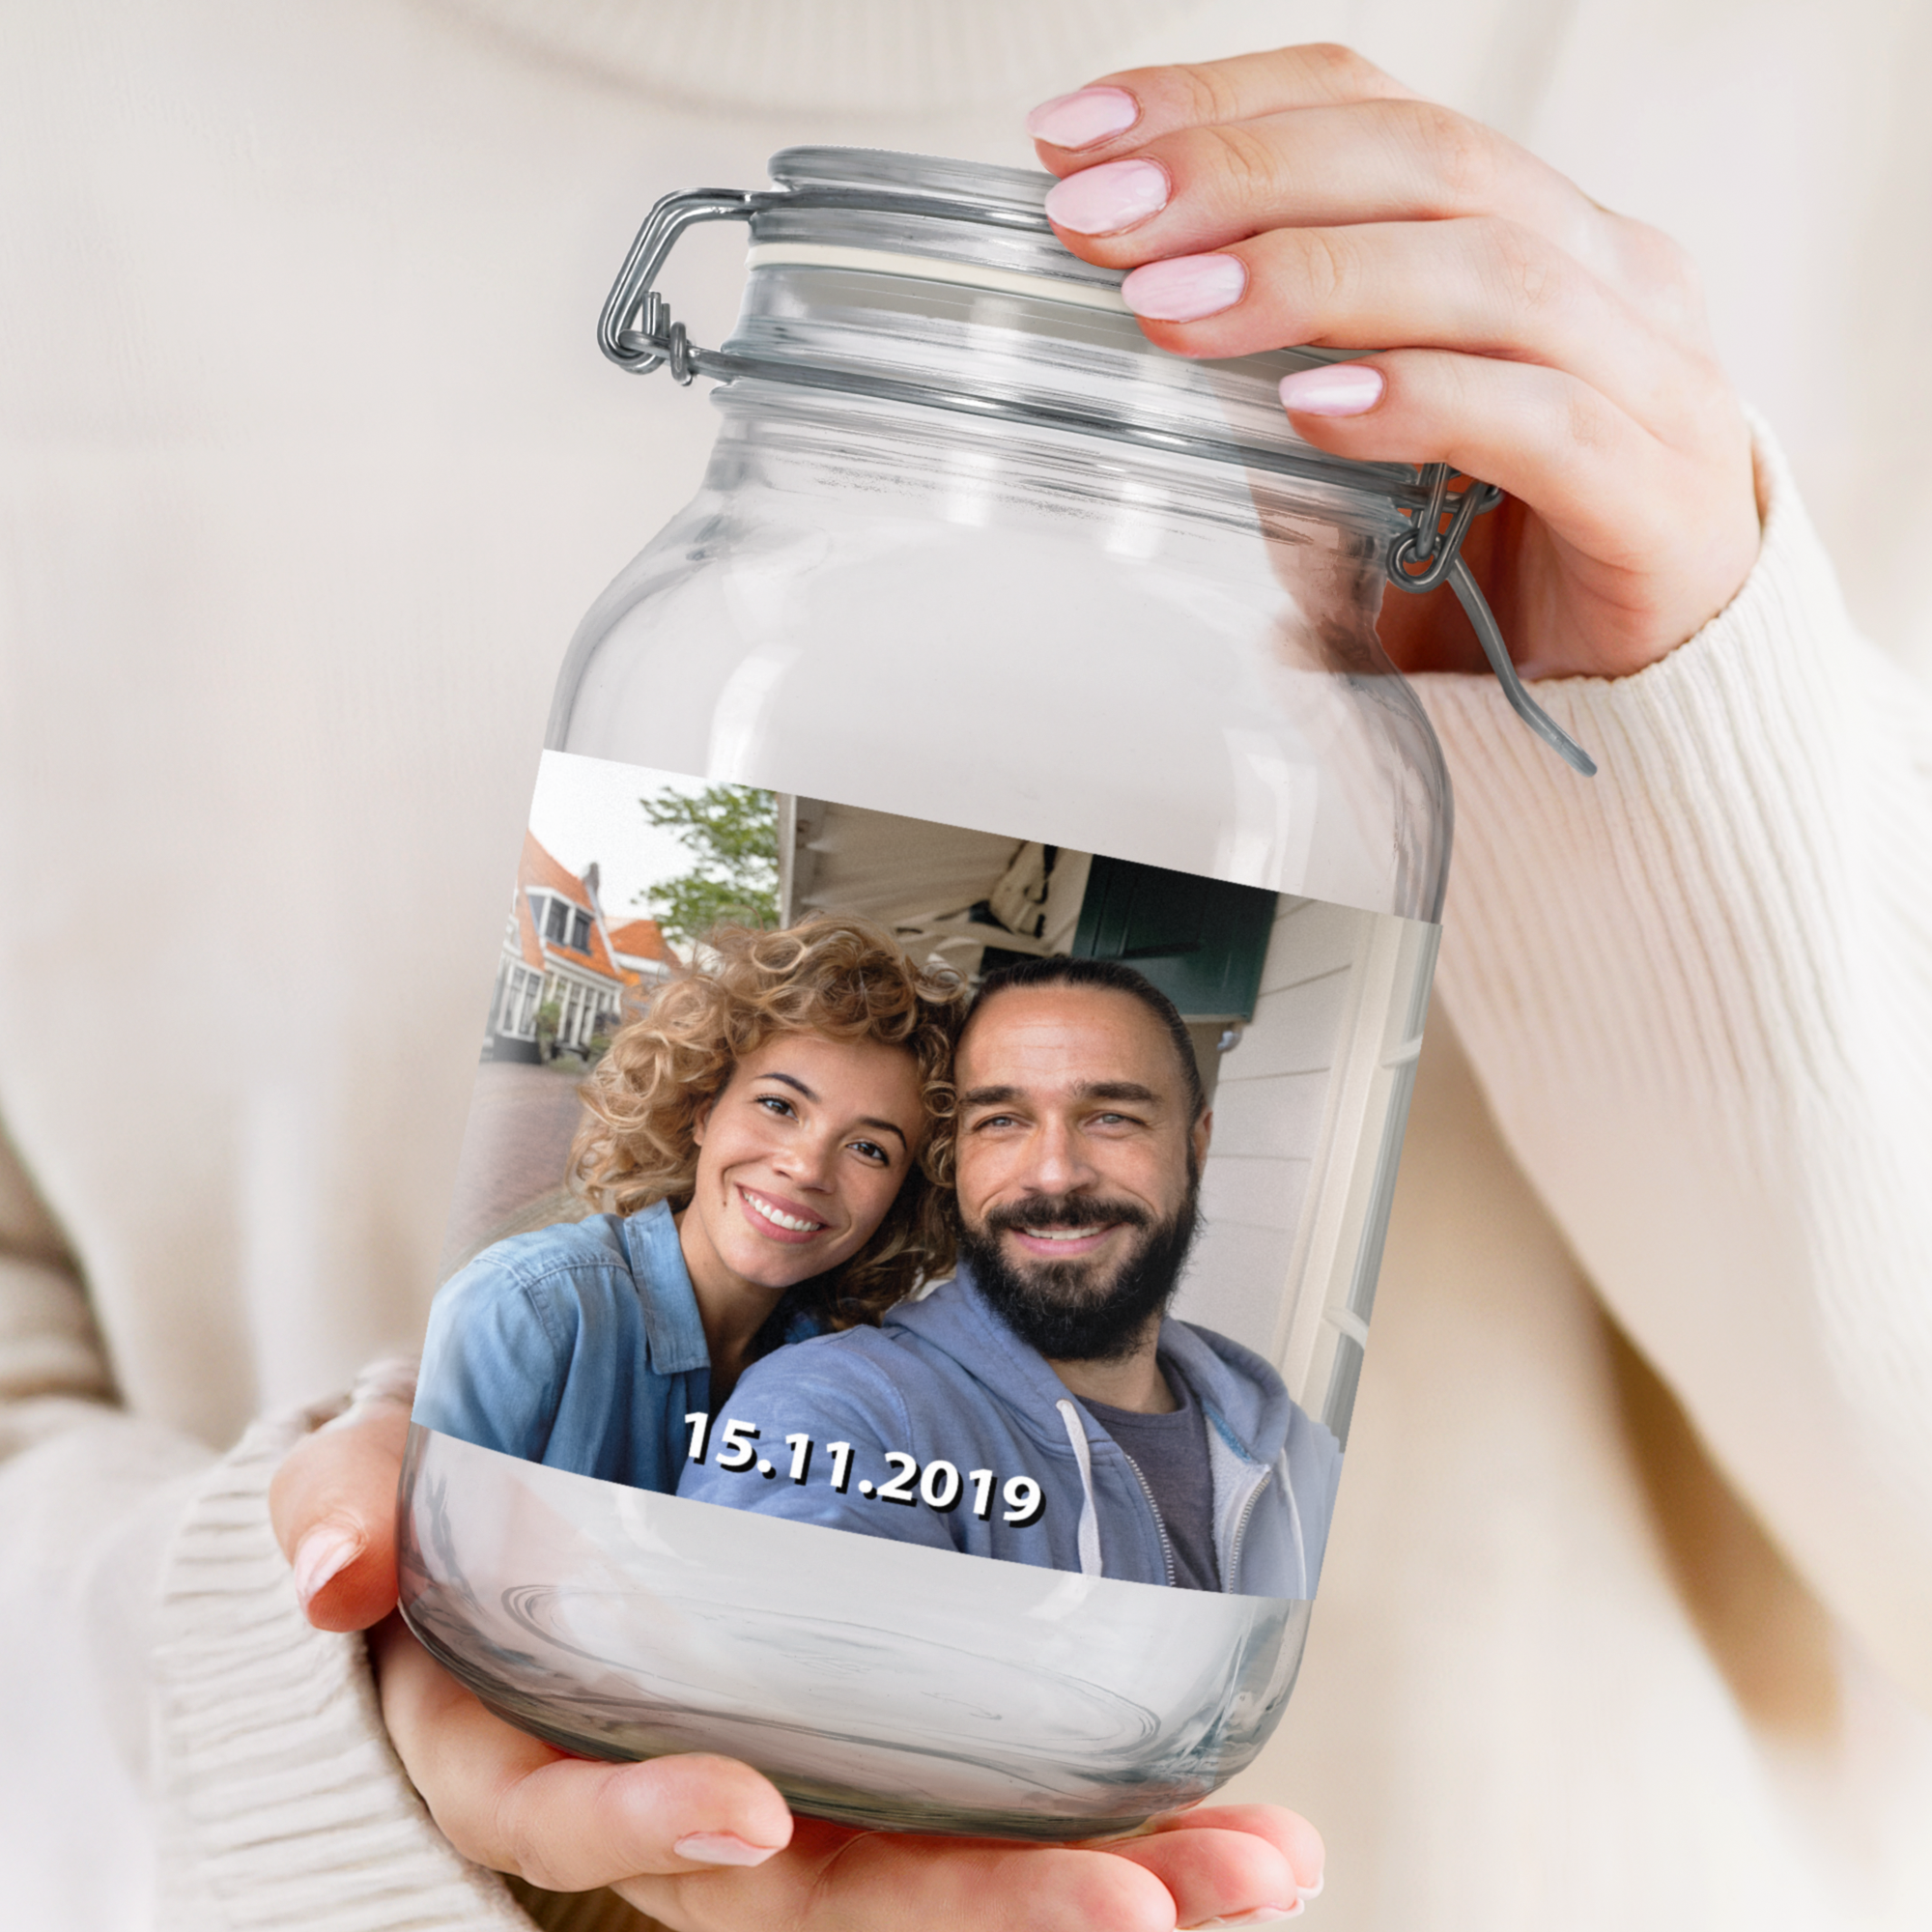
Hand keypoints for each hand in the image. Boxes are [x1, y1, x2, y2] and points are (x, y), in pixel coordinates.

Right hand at [273, 1380, 1325, 1927]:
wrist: (514, 1490)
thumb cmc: (444, 1488)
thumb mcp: (373, 1471)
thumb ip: (343, 1500)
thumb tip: (339, 1565)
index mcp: (532, 1747)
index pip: (577, 1821)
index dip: (652, 1828)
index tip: (756, 1815)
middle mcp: (670, 1799)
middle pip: (811, 1898)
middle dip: (980, 1911)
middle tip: (1155, 1902)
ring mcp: (780, 1781)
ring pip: (923, 1875)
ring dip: (1096, 1882)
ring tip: (1257, 1869)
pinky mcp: (858, 1746)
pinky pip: (968, 1811)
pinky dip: (1096, 1824)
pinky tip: (1222, 1823)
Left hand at [1027, 45, 1760, 681]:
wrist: (1631, 690)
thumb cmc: (1486, 549)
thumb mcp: (1357, 434)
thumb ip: (1278, 362)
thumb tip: (1125, 301)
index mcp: (1530, 225)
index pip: (1372, 105)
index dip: (1221, 102)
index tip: (1073, 138)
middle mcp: (1607, 271)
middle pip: (1427, 160)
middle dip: (1241, 176)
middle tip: (1097, 221)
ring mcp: (1653, 378)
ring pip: (1487, 272)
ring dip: (1311, 278)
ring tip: (1170, 312)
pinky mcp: (1658, 498)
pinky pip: (1542, 420)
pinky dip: (1419, 402)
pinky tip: (1312, 411)